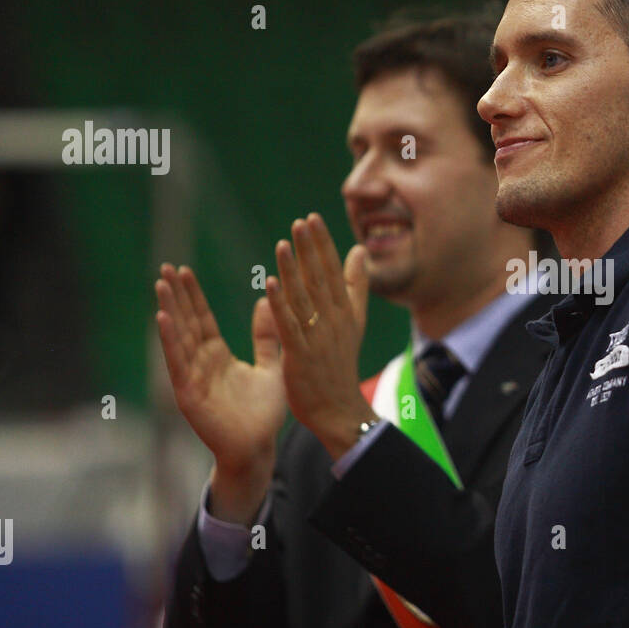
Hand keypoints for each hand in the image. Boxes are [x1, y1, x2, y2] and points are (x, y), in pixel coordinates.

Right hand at [154, 264, 285, 521]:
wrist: (258, 447)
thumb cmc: (264, 413)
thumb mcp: (271, 368)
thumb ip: (267, 338)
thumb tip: (266, 301)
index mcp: (217, 356)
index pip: (201, 319)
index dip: (193, 295)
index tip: (184, 270)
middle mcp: (201, 363)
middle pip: (186, 323)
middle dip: (176, 296)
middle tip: (165, 268)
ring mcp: (192, 378)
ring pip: (178, 338)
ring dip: (169, 310)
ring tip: (161, 285)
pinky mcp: (188, 393)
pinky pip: (177, 362)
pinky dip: (169, 340)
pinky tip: (163, 318)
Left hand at [264, 212, 376, 459]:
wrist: (339, 409)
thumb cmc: (340, 365)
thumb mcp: (354, 321)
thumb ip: (355, 286)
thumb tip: (358, 251)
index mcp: (345, 311)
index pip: (333, 271)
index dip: (322, 245)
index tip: (312, 219)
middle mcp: (334, 320)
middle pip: (320, 279)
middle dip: (310, 249)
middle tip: (300, 222)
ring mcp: (318, 337)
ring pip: (304, 298)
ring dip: (293, 271)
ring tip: (283, 243)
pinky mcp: (301, 354)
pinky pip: (289, 325)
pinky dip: (280, 304)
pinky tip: (270, 284)